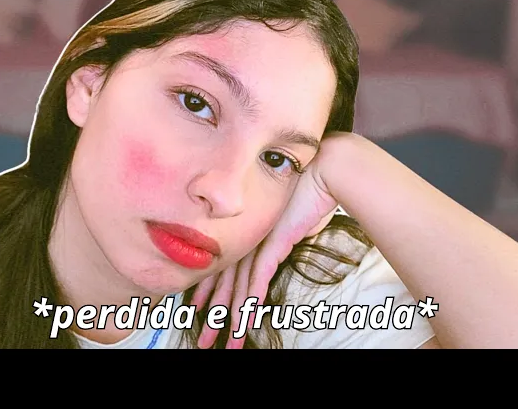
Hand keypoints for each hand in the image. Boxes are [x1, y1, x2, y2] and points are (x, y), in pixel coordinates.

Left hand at [193, 133, 350, 347]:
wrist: (320, 173)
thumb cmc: (307, 195)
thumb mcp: (288, 222)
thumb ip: (279, 238)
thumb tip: (282, 244)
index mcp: (247, 236)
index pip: (222, 270)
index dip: (209, 293)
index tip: (197, 309)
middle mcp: (247, 241)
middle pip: (225, 286)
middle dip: (214, 317)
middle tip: (203, 341)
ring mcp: (258, 243)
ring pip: (240, 289)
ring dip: (233, 319)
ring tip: (226, 344)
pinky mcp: (274, 244)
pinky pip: (259, 277)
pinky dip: (252, 299)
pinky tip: (245, 318)